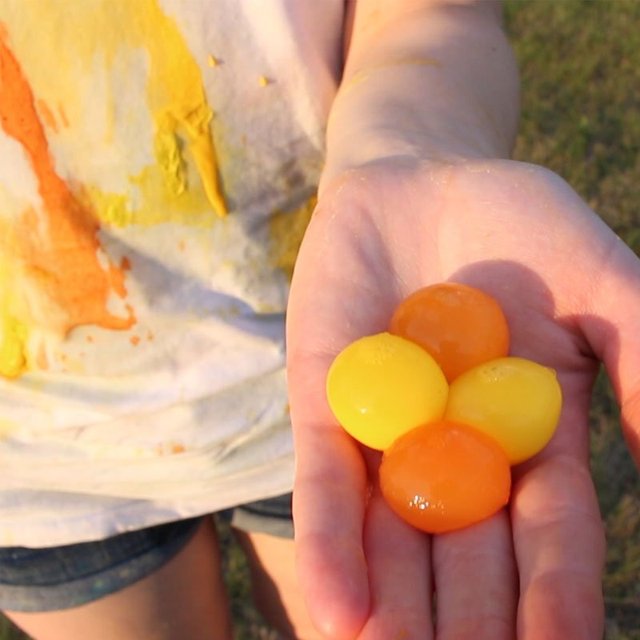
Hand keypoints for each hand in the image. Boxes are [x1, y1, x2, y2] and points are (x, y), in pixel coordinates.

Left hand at [286, 158, 639, 638]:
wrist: (414, 179)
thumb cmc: (513, 222)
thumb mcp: (600, 282)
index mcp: (528, 436)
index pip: (550, 532)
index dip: (557, 593)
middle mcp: (454, 449)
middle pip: (466, 556)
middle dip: (468, 623)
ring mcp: (385, 431)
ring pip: (391, 539)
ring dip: (393, 611)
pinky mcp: (324, 402)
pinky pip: (327, 482)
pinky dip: (331, 542)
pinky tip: (336, 610)